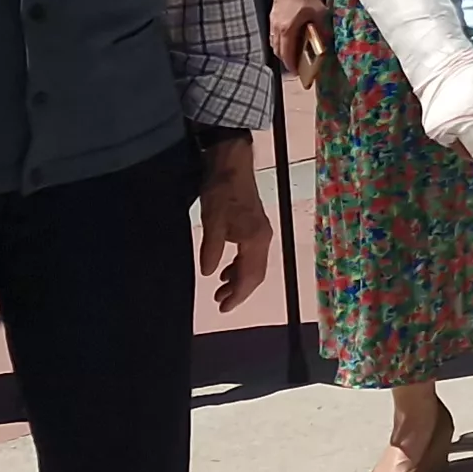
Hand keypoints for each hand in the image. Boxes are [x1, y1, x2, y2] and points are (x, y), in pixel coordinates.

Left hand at [196, 140, 270, 312]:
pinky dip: (239, 266)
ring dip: (239, 279)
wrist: (232, 163)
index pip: (250, 276)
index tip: (222, 308)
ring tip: (220, 289)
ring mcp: (261, 232)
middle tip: (219, 303)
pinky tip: (226, 268)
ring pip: (254, 264)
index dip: (237, 295)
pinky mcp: (255, 226)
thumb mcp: (212, 221)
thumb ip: (212, 250)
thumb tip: (209, 274)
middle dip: (239, 291)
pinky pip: (251, 254)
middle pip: (256, 273)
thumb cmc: (221, 192)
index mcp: (255, 240)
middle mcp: (263, 239)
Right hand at [267, 0, 329, 75]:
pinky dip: (280, 42)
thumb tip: (327, 40)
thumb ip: (322, 27)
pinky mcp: (272, 17)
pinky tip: (289, 39)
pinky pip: (273, 35)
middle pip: (278, 50)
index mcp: (287, 29)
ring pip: (274, 43)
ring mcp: (272, 22)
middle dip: (286, 60)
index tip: (297, 72)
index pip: (286, 53)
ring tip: (293, 54)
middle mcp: (276, 28)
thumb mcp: (319, 11)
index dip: (291, 65)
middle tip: (296, 65)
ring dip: (282, 51)